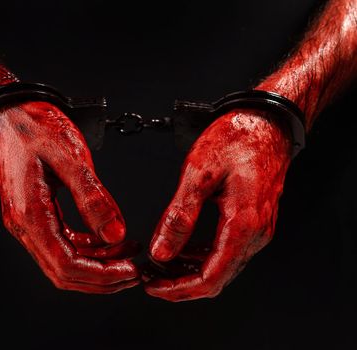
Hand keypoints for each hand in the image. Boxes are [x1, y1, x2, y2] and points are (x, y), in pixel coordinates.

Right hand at [0, 101, 139, 292]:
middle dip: (103, 278)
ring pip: (64, 261)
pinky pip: (63, 244)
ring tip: (128, 252)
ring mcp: (28, 222)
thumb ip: (92, 197)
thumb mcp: (70, 157)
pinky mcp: (36, 214)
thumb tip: (115, 233)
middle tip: (134, 271)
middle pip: (64, 272)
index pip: (66, 265)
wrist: (9, 114)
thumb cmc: (34, 127)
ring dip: (98, 264)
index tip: (130, 271)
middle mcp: (25, 225)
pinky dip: (88, 248)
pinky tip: (108, 239)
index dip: (102, 275)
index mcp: (29, 214)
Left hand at [144, 109, 292, 300]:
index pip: (210, 278)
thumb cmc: (238, 138)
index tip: (153, 287)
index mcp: (243, 224)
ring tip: (162, 264)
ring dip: (190, 271)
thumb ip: (180, 216)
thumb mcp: (199, 173)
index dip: (178, 290)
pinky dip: (202, 256)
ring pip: (221, 266)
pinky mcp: (253, 220)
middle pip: (216, 278)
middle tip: (152, 277)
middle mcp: (255, 233)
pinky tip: (184, 248)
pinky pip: (227, 250)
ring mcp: (257, 228)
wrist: (267, 123)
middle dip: (181, 283)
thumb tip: (162, 251)